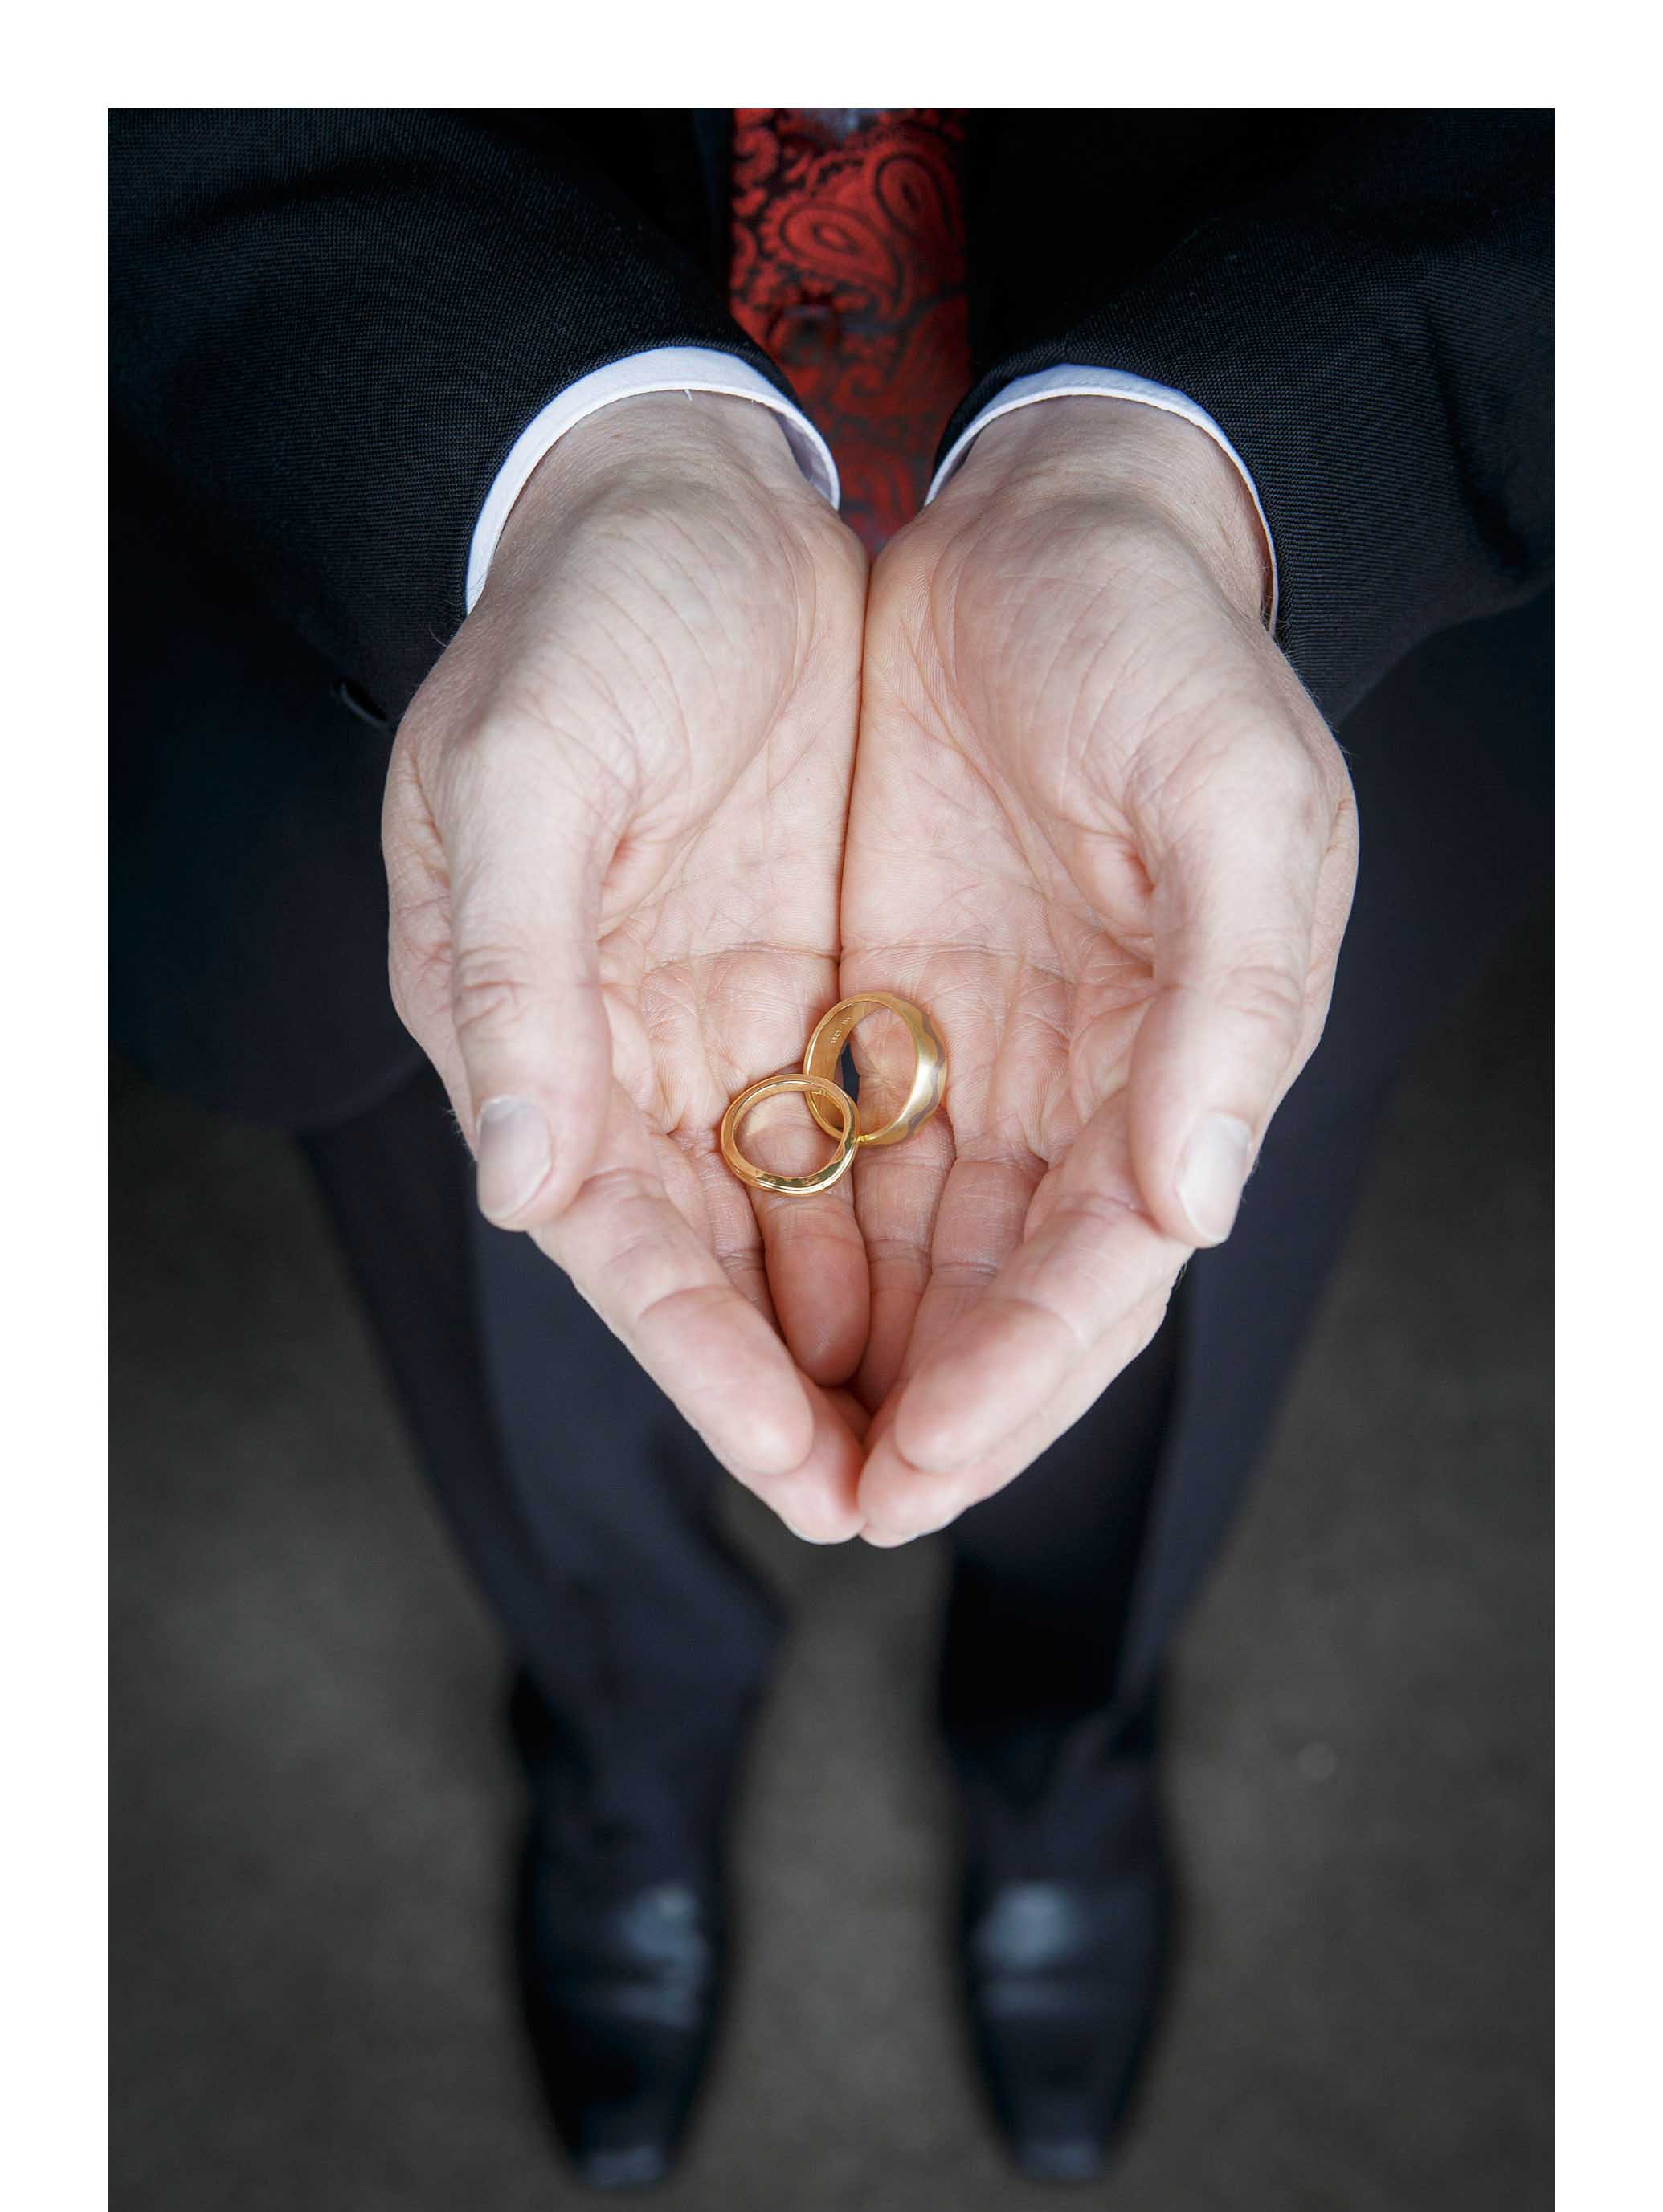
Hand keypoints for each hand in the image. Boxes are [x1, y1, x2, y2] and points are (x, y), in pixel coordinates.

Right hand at [383, 396, 869, 1539]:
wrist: (688, 484)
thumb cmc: (583, 613)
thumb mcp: (525, 770)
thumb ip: (520, 978)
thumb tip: (523, 1186)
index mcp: (532, 1027)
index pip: (625, 1245)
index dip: (709, 1368)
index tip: (805, 1472)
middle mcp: (626, 1054)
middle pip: (728, 1267)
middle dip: (813, 1387)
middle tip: (907, 1501)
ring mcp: (727, 1020)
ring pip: (810, 1220)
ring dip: (881, 1332)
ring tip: (965, 1441)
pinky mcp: (813, 974)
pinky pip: (876, 1130)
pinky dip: (923, 1216)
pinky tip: (993, 1291)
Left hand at [838, 400, 1358, 1540]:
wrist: (1049, 521)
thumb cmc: (1167, 648)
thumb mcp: (1239, 796)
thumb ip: (1233, 1002)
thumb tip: (1195, 1209)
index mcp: (1184, 1060)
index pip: (1104, 1266)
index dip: (1021, 1377)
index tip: (923, 1468)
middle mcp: (1082, 1087)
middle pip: (1003, 1294)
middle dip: (929, 1410)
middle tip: (832, 1506)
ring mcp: (977, 1051)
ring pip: (911, 1252)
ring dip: (845, 1358)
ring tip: (767, 1449)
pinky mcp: (879, 1002)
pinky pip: (830, 1154)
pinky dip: (787, 1242)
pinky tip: (730, 1313)